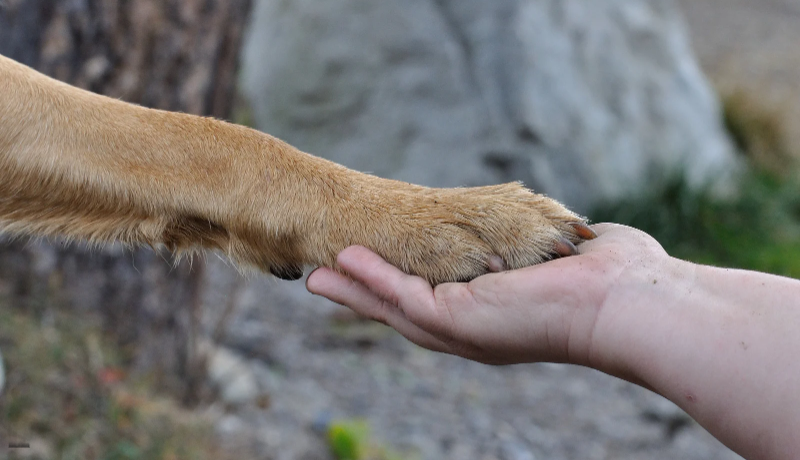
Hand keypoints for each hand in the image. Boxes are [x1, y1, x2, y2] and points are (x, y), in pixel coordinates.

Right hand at [306, 223, 671, 367]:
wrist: (629, 301)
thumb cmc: (613, 278)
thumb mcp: (565, 256)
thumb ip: (551, 246)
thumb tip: (576, 234)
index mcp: (494, 317)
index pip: (437, 300)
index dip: (401, 286)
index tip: (373, 270)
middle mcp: (473, 330)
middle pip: (404, 312)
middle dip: (364, 295)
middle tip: (323, 281)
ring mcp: (463, 330)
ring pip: (393, 309)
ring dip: (355, 290)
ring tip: (318, 275)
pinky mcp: (458, 320)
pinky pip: (402, 297)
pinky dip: (371, 280)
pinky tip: (344, 263)